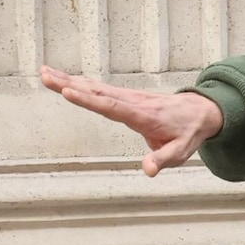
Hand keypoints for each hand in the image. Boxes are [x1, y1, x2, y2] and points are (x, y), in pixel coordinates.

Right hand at [39, 67, 221, 175]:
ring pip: (95, 87)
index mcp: (142, 116)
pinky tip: (63, 79)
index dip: (89, 99)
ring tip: (44, 74)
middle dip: (69, 84)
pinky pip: (99, 88)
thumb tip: (148, 171)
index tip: (68, 91)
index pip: (111, 107)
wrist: (200, 112)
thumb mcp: (180, 152)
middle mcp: (132, 102)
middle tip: (45, 77)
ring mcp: (127, 96)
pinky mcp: (125, 96)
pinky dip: (80, 82)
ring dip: (69, 80)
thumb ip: (162, 160)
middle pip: (96, 92)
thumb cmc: (187, 134)